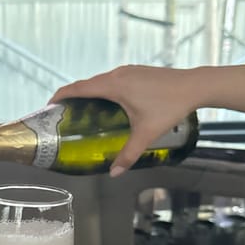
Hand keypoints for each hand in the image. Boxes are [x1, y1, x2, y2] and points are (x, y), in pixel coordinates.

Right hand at [50, 65, 196, 174]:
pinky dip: (102, 90)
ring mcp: (127, 71)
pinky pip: (112, 80)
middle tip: (63, 115)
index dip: (61, 95)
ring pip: (100, 81)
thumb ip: (128, 154)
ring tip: (82, 111)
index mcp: (114, 86)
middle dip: (72, 97)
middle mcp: (117, 74)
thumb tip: (114, 173)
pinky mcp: (136, 72)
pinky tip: (106, 105)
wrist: (194, 86)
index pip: (78, 88)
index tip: (49, 105)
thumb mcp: (146, 134)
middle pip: (86, 84)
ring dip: (88, 93)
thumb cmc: (169, 107)